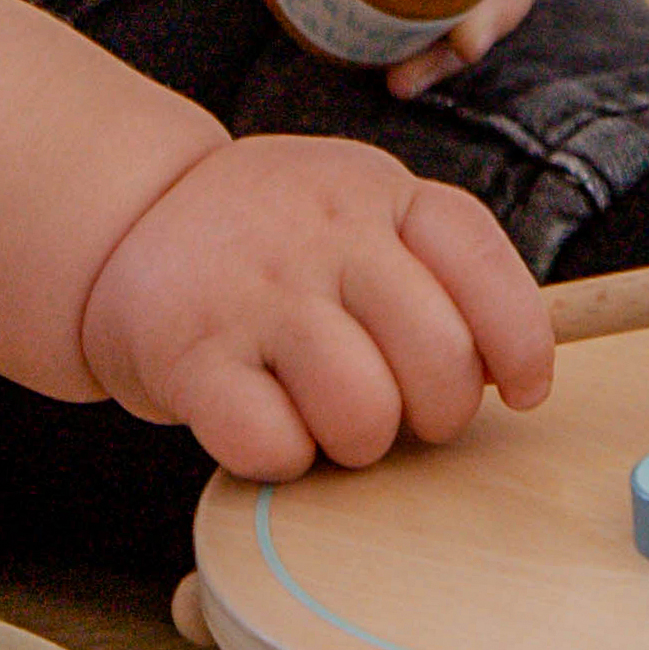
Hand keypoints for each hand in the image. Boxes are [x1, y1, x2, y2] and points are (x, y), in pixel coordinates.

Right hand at [76, 130, 555, 477]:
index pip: (481, 262)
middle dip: (434, 413)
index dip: (519, 341)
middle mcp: (321, 231)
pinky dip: (279, 457)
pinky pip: (276, 447)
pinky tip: (258, 416)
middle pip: (440, 362)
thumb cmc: (271, 241)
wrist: (128, 219)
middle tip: (396, 407)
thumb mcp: (357, 213)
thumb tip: (520, 372)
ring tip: (318, 408)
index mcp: (376, 192)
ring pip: (364, 417)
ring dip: (353, 442)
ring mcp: (254, 289)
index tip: (520, 387)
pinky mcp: (188, 353)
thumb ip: (435, 271)